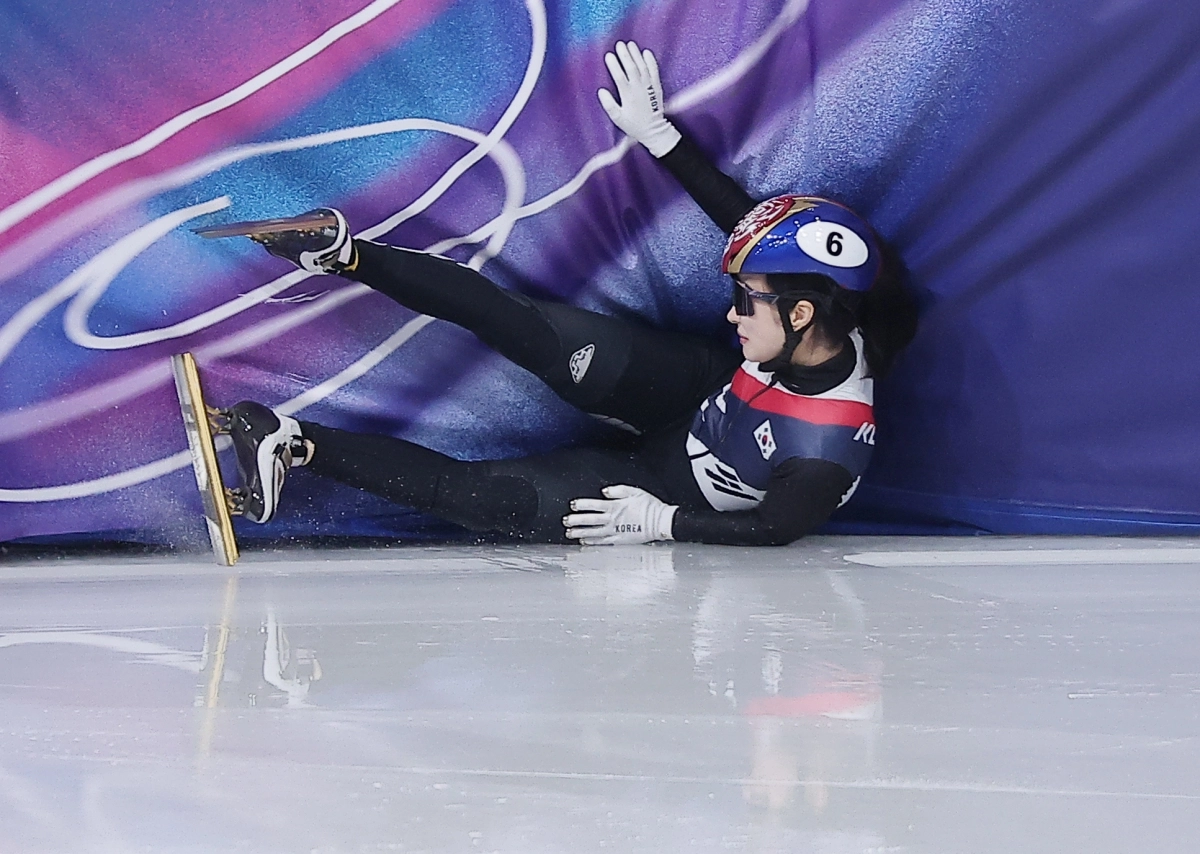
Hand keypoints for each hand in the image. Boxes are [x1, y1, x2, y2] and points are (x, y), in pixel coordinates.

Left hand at [563, 485, 677, 544]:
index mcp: (616, 506)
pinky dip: (592, 542)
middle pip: (590, 520)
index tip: (573, 505)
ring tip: (569, 533)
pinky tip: (584, 541)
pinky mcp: (620, 540)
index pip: (594, 505)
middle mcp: (613, 519)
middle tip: (565, 521)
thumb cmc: (649, 506)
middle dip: (576, 520)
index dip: (582, 505)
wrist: (661, 521)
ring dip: (580, 532)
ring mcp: (615, 531)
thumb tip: (604, 492)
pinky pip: (603, 542)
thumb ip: (618, 490)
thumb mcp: (635, 491)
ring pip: (594, 532)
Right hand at [597, 40, 681, 157]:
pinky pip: (654, 71)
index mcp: (628, 95)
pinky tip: (646, 52)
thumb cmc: (634, 125)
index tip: (608, 55)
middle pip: (631, 67)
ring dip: (636, 54)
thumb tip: (601, 91)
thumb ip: (609, 105)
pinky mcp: (657, 86)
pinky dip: (651, 61)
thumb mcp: (618, 118)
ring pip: (642, 66)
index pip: (619, 76)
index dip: (613, 65)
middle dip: (624, 55)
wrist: (654, 130)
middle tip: (619, 44)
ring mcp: (649, 86)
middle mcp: (639, 88)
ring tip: (630, 44)